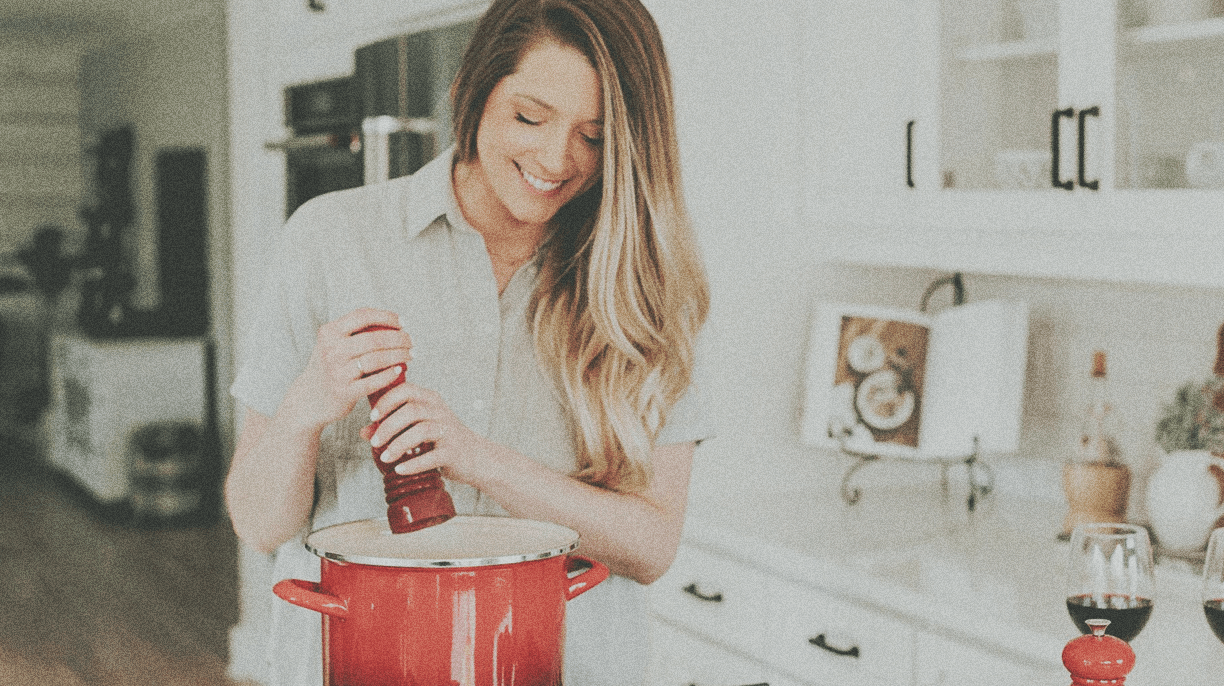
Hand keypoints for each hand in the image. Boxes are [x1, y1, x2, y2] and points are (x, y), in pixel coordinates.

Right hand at [282, 308, 413, 429]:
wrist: (309, 399)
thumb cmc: (329, 368)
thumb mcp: (332, 344)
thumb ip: (353, 332)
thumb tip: (391, 321)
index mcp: (329, 333)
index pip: (362, 316)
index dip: (386, 316)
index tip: (402, 322)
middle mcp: (331, 350)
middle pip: (374, 339)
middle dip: (399, 338)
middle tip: (411, 341)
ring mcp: (337, 372)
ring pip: (377, 359)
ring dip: (399, 355)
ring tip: (411, 354)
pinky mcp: (345, 392)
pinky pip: (374, 381)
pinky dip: (389, 374)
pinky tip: (399, 370)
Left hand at [363, 383, 487, 483]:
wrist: (475, 457)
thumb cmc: (442, 440)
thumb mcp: (418, 427)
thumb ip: (392, 426)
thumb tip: (364, 432)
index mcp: (431, 400)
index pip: (406, 390)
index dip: (386, 401)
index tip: (372, 416)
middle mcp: (441, 412)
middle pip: (411, 410)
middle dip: (388, 426)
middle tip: (374, 442)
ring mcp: (449, 431)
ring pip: (421, 431)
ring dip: (398, 445)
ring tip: (384, 458)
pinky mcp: (453, 452)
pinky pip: (431, 456)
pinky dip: (413, 464)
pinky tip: (399, 469)